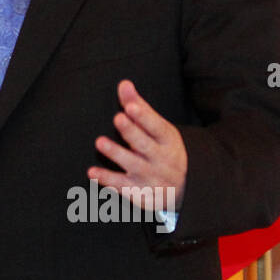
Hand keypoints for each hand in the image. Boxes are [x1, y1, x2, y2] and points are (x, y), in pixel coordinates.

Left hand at [89, 80, 185, 210]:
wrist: (187, 190)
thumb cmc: (163, 150)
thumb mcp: (158, 129)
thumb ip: (139, 107)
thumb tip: (124, 83)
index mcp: (168, 140)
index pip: (156, 126)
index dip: (143, 116)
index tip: (130, 106)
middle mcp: (162, 160)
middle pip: (145, 144)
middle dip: (132, 132)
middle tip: (117, 118)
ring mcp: (153, 179)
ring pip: (133, 166)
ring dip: (116, 154)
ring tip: (99, 141)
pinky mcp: (143, 196)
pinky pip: (124, 188)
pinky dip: (109, 181)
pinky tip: (92, 172)